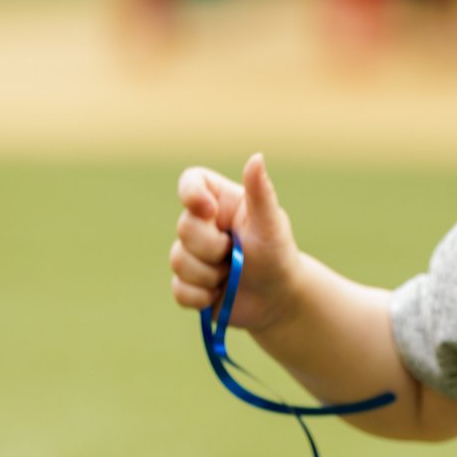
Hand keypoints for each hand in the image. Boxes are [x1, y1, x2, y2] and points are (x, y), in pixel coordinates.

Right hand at [169, 153, 300, 331]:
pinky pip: (179, 289)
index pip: (191, 182)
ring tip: (233, 275)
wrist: (278, 299)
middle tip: (237, 254)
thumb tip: (257, 157)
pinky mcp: (188, 284)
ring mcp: (191, 254)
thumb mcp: (272, 224)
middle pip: (183, 228)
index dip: (190, 194)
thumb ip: (261, 193)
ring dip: (210, 275)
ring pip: (178, 260)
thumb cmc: (278, 255)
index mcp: (220, 202)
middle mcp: (202, 225)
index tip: (209, 211)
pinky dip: (202, 296)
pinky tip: (221, 294)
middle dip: (213, 248)